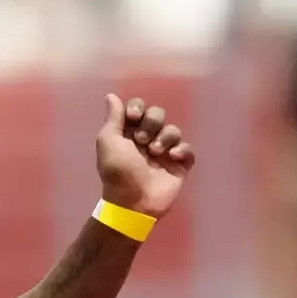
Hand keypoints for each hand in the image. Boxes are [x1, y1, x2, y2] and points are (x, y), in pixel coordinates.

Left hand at [95, 94, 195, 217]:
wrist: (133, 201)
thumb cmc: (117, 171)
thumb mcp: (109, 142)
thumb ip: (113, 118)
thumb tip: (110, 96)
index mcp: (128, 133)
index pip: (138, 108)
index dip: (137, 108)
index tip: (132, 118)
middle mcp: (147, 139)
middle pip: (158, 114)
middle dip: (152, 123)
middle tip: (141, 141)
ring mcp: (164, 152)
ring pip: (173, 129)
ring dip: (165, 138)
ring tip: (154, 153)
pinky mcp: (179, 165)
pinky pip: (188, 148)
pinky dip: (182, 150)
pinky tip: (172, 158)